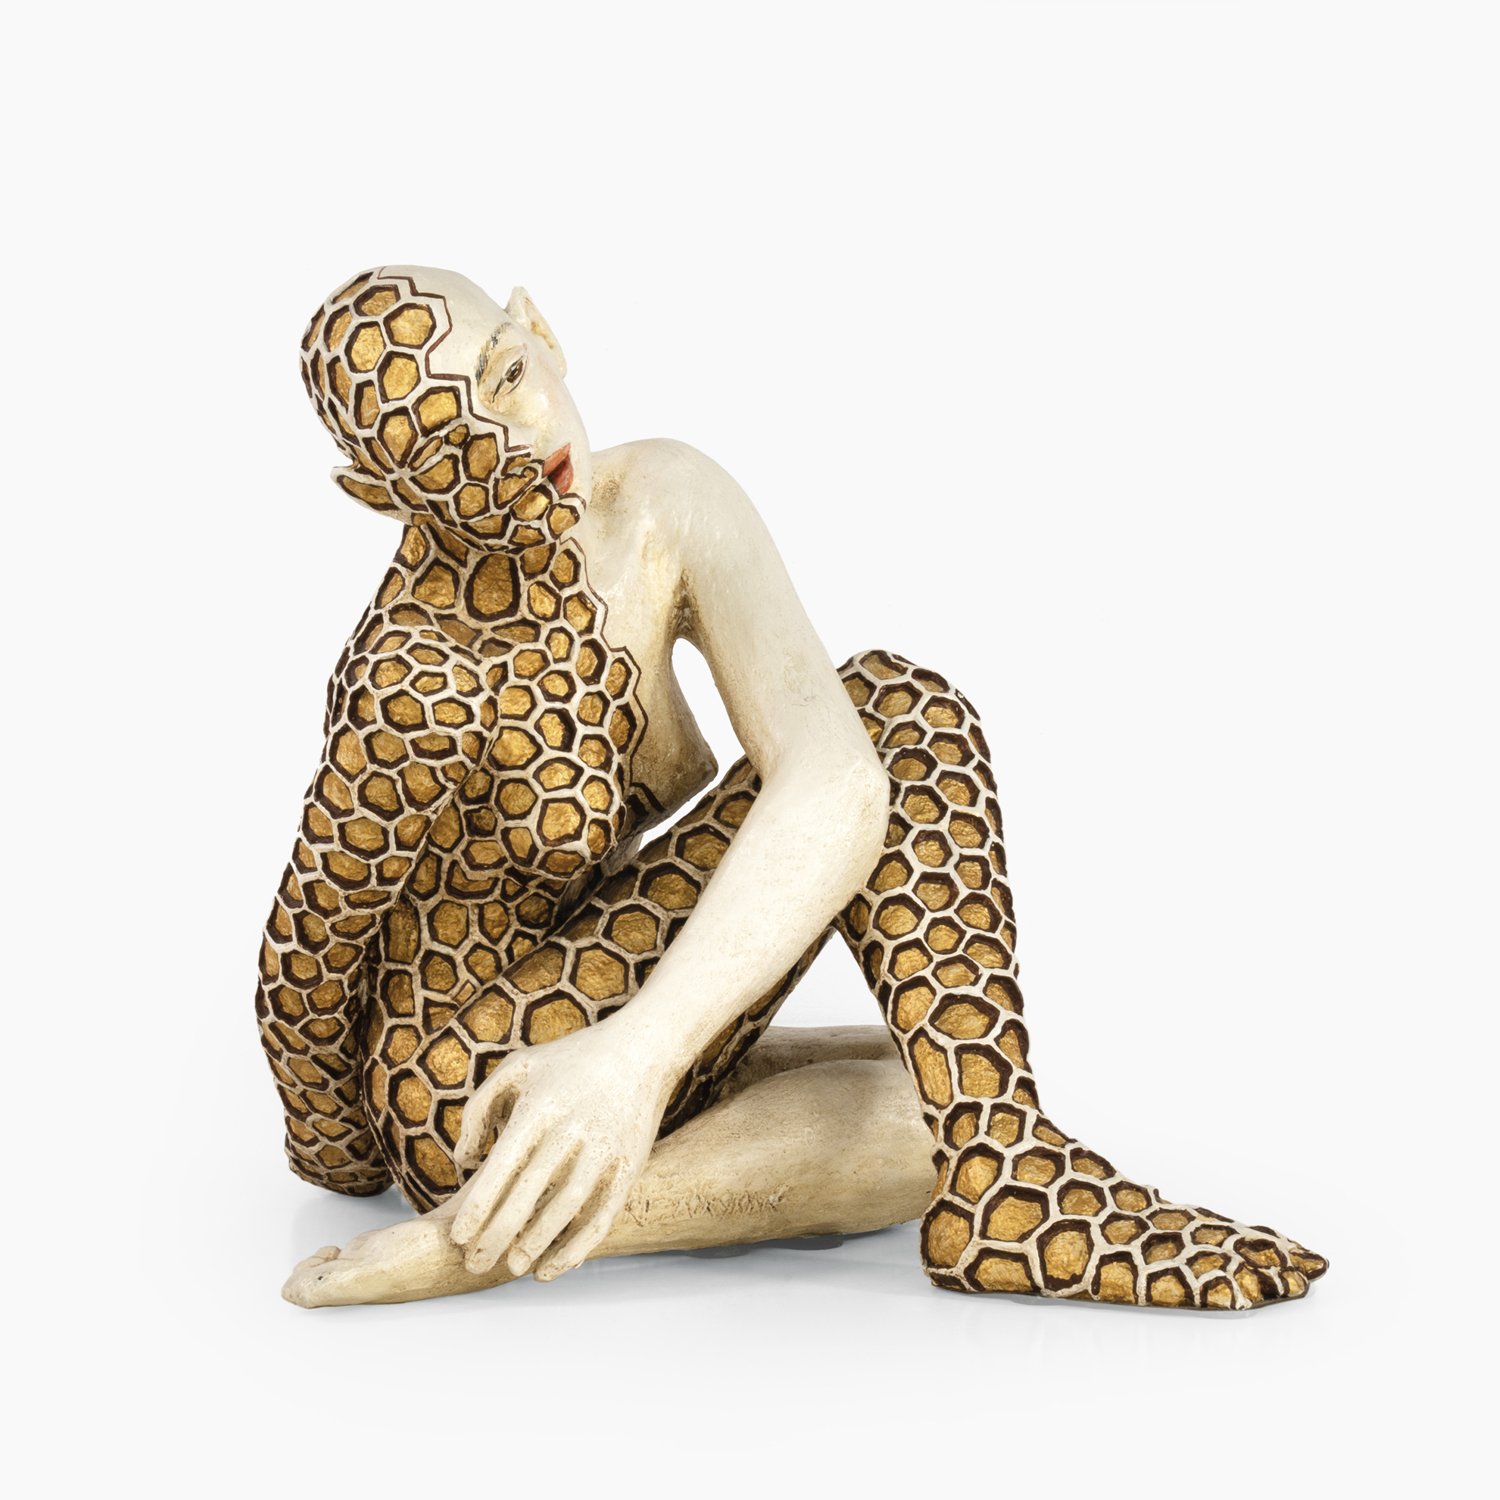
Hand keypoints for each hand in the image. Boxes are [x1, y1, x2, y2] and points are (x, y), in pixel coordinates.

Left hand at [450, 1020, 672, 1281]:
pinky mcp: (628, 1166)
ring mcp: (604, 1150)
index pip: (503, 1167)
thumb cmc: (569, 1061)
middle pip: (529, 1195)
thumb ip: (479, 1110)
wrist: (640, 1050)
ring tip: (512, 1267)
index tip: (459, 1237)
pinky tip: (554, 1267)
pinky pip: (601, 1217)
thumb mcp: (518, 1068)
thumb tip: (463, 1161)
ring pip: (565, 1210)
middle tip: (475, 1264)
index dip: (479, 1207)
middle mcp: (571, 1131)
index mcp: (539, 1108)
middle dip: (497, 1237)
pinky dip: (578, 1248)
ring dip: (536, 1244)